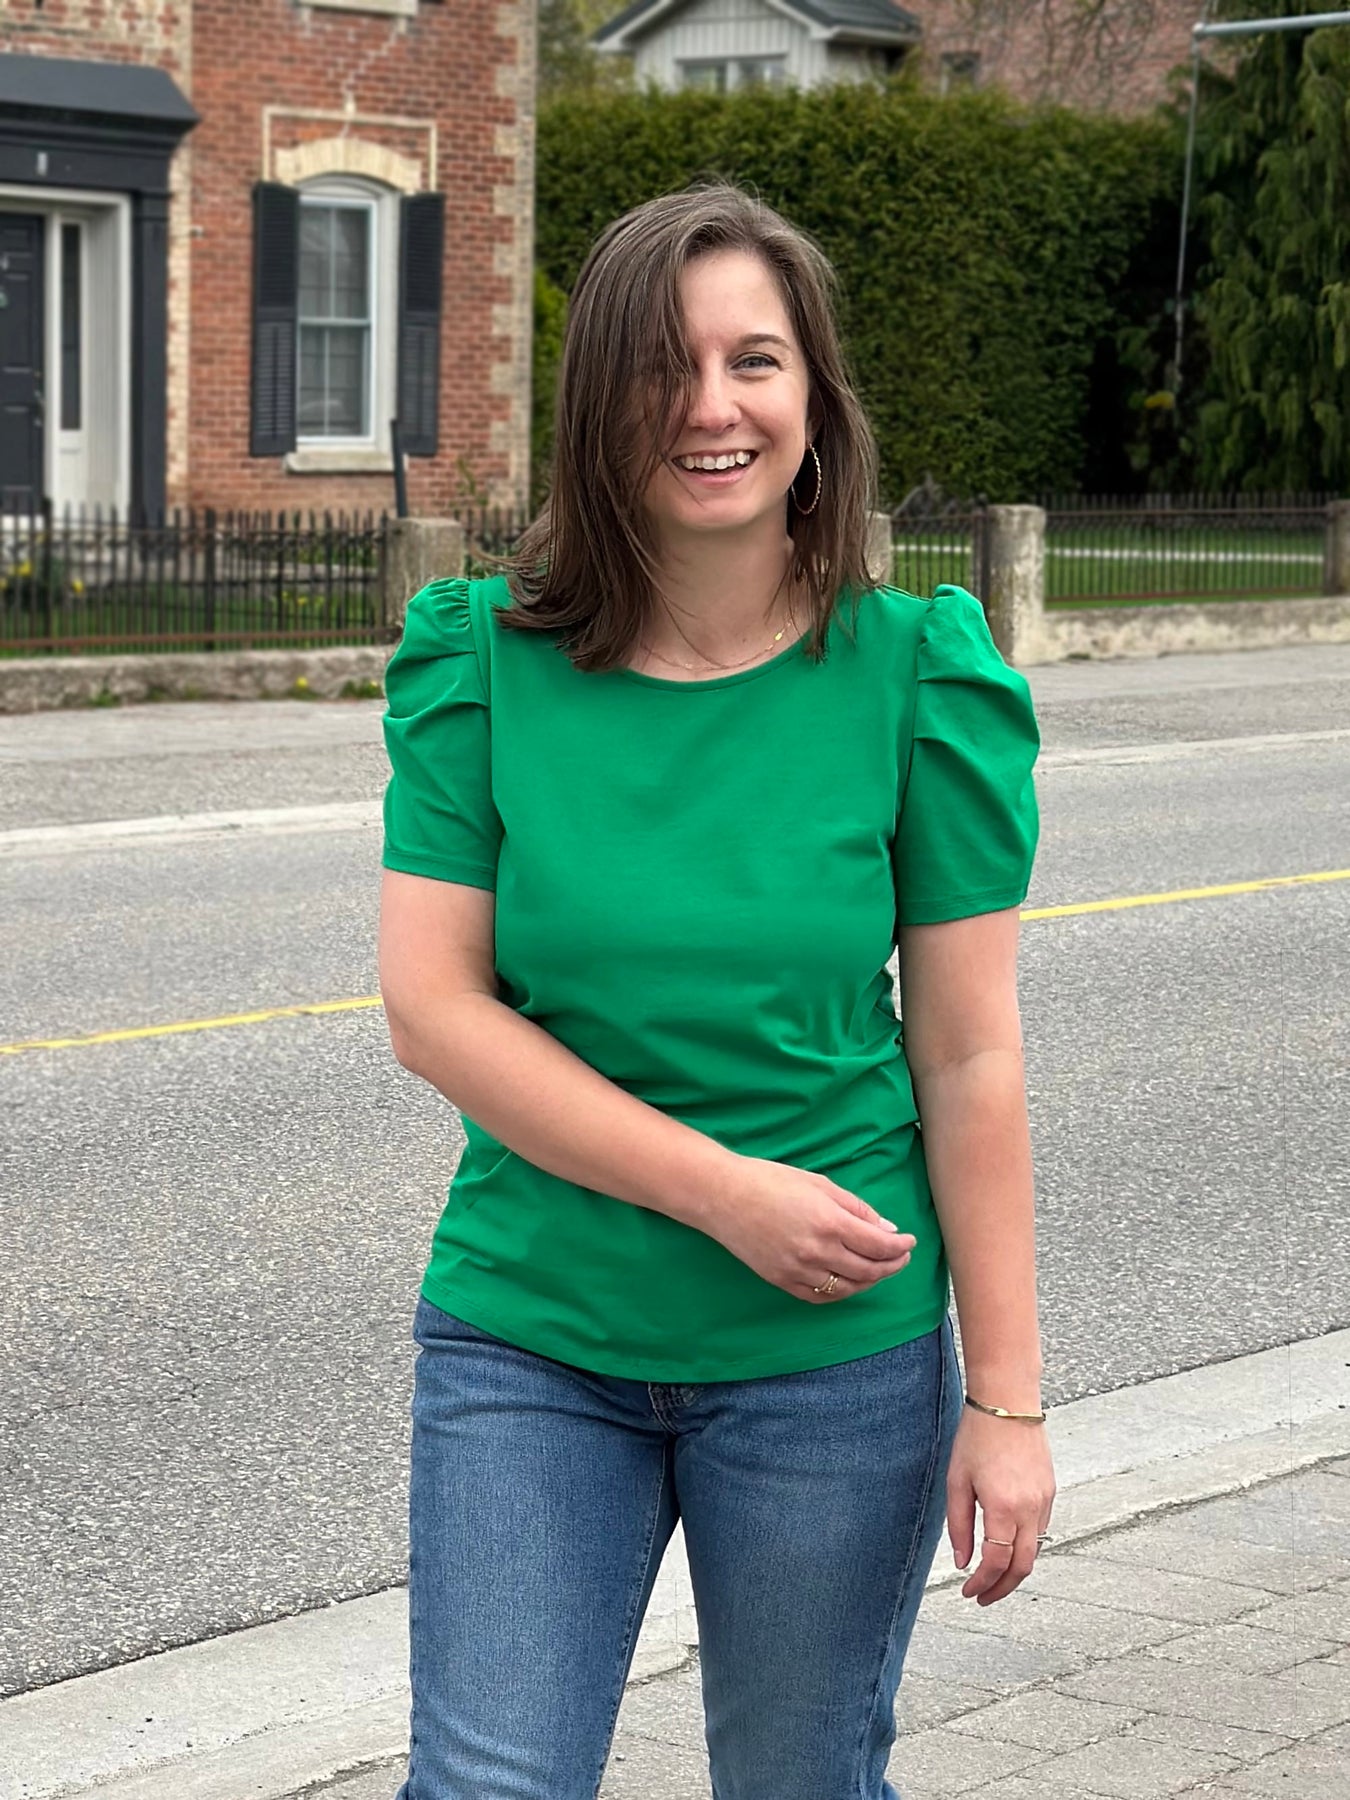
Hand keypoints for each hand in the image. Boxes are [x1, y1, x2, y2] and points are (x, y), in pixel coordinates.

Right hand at [706, 1156, 915, 1302]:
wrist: (723, 1196)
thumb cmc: (771, 1181)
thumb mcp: (820, 1184)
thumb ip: (856, 1208)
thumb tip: (887, 1229)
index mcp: (830, 1222)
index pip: (879, 1245)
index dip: (900, 1247)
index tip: (910, 1242)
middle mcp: (817, 1251)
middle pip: (869, 1270)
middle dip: (892, 1265)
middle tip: (901, 1257)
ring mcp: (799, 1270)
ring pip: (848, 1288)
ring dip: (870, 1281)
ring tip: (879, 1269)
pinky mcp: (782, 1281)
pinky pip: (821, 1296)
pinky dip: (841, 1292)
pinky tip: (849, 1282)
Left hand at [946, 1408, 1055, 1604]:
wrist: (1008, 1401)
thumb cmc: (977, 1436)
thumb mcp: (957, 1481)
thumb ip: (958, 1526)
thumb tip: (962, 1562)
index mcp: (1003, 1507)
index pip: (996, 1563)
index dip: (981, 1584)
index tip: (968, 1592)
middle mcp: (1030, 1508)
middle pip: (1022, 1566)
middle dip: (1003, 1588)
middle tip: (982, 1597)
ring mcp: (1044, 1500)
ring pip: (1035, 1550)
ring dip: (1015, 1569)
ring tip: (992, 1575)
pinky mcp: (1050, 1490)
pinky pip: (1041, 1529)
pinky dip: (1024, 1545)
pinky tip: (1006, 1544)